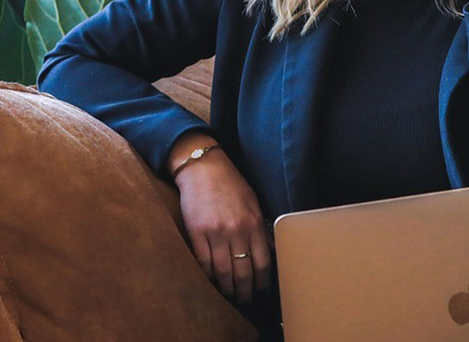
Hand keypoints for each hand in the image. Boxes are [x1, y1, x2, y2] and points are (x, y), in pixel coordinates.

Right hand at [171, 135, 272, 305]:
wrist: (204, 168)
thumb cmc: (230, 184)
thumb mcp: (253, 203)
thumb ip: (261, 228)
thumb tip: (271, 252)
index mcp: (254, 222)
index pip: (262, 262)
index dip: (263, 282)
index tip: (261, 291)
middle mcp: (237, 229)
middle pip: (243, 272)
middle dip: (245, 292)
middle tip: (245, 301)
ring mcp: (216, 232)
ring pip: (223, 272)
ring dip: (227, 289)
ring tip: (229, 296)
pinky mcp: (197, 232)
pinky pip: (204, 262)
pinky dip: (208, 276)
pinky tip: (212, 281)